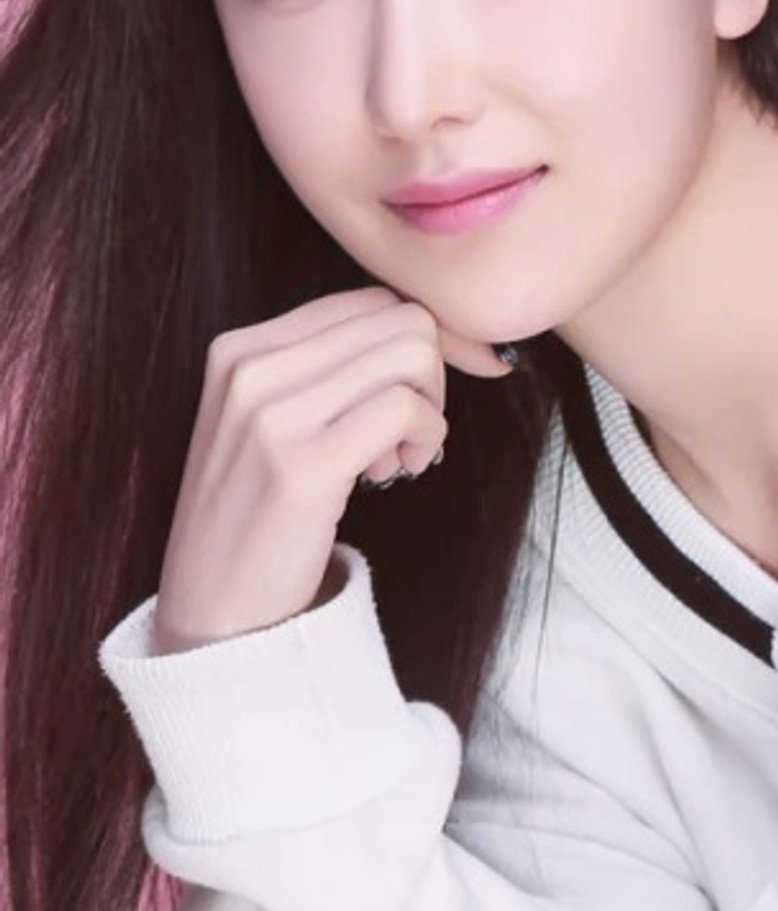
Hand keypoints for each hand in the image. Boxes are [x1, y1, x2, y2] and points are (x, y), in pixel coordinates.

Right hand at [152, 286, 514, 652]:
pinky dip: (426, 436)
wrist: (213, 610)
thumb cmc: (257, 515)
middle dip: (431, 372)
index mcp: (241, 348)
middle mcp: (251, 367)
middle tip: (407, 430)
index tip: (427, 390)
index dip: (422, 341)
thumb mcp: (269, 421)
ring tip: (398, 454)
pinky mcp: (304, 464)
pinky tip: (398, 471)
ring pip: (410, 354)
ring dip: (429, 406)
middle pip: (399, 319)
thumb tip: (429, 333)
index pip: (369, 301)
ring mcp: (272, 414)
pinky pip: (406, 408)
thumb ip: (329, 370)